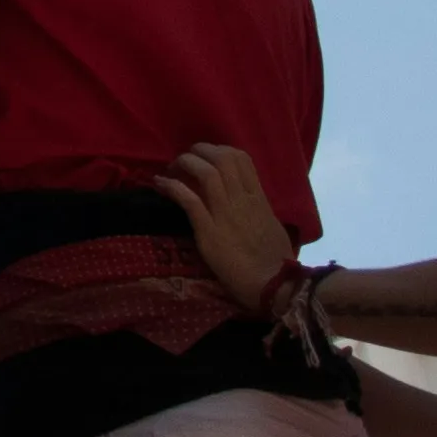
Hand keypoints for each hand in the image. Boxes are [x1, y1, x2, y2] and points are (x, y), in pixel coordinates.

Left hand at [151, 141, 294, 306]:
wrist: (274, 286)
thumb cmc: (276, 262)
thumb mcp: (272, 227)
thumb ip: (259, 211)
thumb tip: (251, 204)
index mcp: (259, 199)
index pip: (241, 159)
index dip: (219, 150)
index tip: (206, 157)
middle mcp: (242, 200)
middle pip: (221, 158)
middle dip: (199, 151)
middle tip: (185, 160)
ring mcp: (226, 214)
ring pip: (206, 172)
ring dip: (184, 164)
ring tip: (171, 169)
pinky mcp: (209, 231)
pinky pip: (189, 200)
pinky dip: (172, 187)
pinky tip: (160, 184)